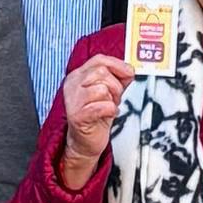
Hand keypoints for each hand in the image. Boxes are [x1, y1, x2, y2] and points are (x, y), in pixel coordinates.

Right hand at [54, 58, 125, 188]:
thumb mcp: (108, 92)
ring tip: (109, 106)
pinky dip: (111, 110)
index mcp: (78, 76)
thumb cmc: (95, 116)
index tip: (129, 72)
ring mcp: (73, 100)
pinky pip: (101, 106)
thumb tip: (130, 69)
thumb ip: (118, 78)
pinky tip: (109, 114)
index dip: (117, 64)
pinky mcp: (77, 116)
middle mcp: (72, 85)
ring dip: (112, 99)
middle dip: (115, 86)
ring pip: (101, 89)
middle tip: (115, 97)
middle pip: (101, 72)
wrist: (85, 142)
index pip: (98, 60)